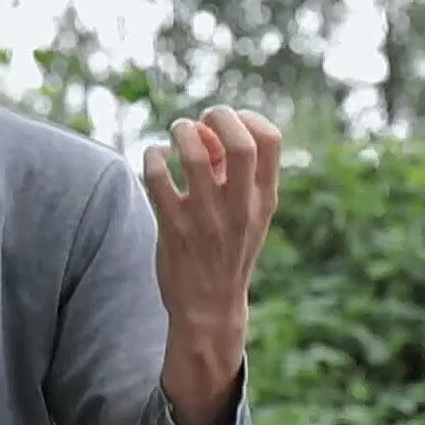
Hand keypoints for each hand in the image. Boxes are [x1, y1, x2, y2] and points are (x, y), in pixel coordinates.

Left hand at [142, 107, 280, 424]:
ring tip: (176, 135)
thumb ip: (234, 172)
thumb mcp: (248, 214)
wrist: (209, 308)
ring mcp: (206, 218)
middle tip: (201, 120)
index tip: (228, 123)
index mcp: (263, 199)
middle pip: (240, 144)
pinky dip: (154, 157)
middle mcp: (239, 207)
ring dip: (182, 132)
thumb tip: (207, 128)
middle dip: (218, 117)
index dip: (247, 118)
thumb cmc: (227, 250)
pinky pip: (158, 177)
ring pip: (194, 155)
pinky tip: (157, 160)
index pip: (270, 140)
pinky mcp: (174, 228)